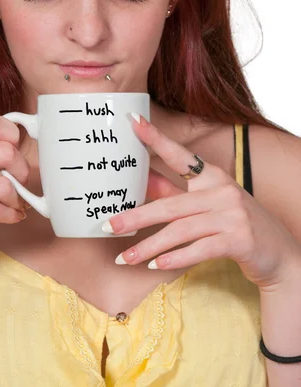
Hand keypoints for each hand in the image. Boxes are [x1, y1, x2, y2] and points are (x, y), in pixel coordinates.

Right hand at [0, 113, 29, 269]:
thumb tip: (13, 138)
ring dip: (17, 197)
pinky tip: (11, 215)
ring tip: (14, 202)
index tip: (16, 148)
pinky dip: (12, 214)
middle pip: (5, 152)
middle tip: (20, 180)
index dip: (11, 134)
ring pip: (5, 185)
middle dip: (22, 169)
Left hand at [104, 114, 300, 290]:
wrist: (279, 254)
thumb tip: (143, 181)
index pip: (179, 154)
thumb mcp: (207, 203)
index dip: (156, 138)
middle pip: (170, 203)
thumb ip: (175, 193)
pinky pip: (200, 249)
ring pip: (180, 230)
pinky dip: (176, 258)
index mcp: (212, 176)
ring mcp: (232, 215)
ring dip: (149, 246)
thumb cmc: (236, 224)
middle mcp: (222, 190)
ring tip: (125, 258)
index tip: (133, 121)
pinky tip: (157, 265)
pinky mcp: (239, 240)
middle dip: (135, 217)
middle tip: (108, 226)